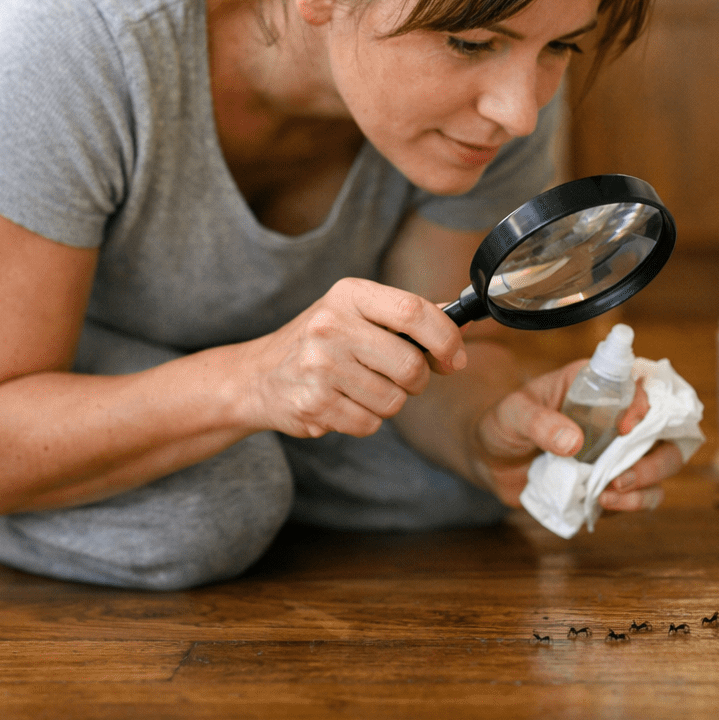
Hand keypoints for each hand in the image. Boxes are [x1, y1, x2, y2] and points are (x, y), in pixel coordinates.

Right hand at [242, 277, 467, 438]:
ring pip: (394, 401)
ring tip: (362, 387)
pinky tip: (344, 403)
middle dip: (417, 380)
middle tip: (400, 377)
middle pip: (410, 365)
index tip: (455, 358)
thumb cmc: (322, 341)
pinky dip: (366, 420)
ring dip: (389, 402)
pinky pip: (370, 424)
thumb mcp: (358, 313)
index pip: (414, 311)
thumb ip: (407, 316)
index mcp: (349, 295)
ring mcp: (320, 366)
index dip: (446, 338)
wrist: (259, 375)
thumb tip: (460, 322)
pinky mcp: (314, 404)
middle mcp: (331, 326)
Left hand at [471, 361, 686, 509]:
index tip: (625, 428)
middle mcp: (618, 414)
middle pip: (668, 430)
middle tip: (622, 477)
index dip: (645, 404)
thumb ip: (539, 422)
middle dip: (657, 459)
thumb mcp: (513, 414)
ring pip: (663, 464)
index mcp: (598, 384)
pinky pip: (642, 495)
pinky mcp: (613, 479)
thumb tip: (573, 442)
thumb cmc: (504, 422)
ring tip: (608, 495)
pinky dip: (631, 504)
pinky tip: (600, 503)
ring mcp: (619, 449)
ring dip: (646, 485)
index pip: (643, 382)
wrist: (491, 458)